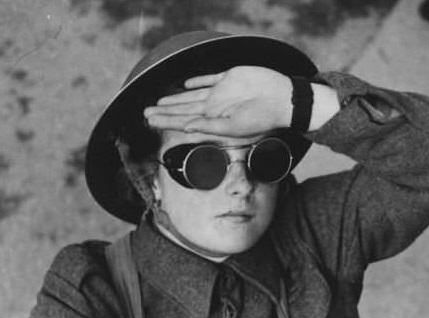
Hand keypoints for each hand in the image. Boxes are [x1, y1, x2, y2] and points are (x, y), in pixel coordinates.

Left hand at [144, 67, 292, 137]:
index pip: (184, 122)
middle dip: (165, 112)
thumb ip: (210, 127)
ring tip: (158, 104)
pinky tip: (185, 85)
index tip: (150, 122)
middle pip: (184, 110)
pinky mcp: (230, 78)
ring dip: (174, 100)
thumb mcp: (236, 128)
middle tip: (145, 113)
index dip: (166, 121)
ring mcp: (222, 93)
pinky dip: (196, 82)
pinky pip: (209, 80)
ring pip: (191, 96)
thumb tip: (186, 127)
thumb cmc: (263, 118)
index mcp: (215, 121)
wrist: (283, 99)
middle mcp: (215, 108)